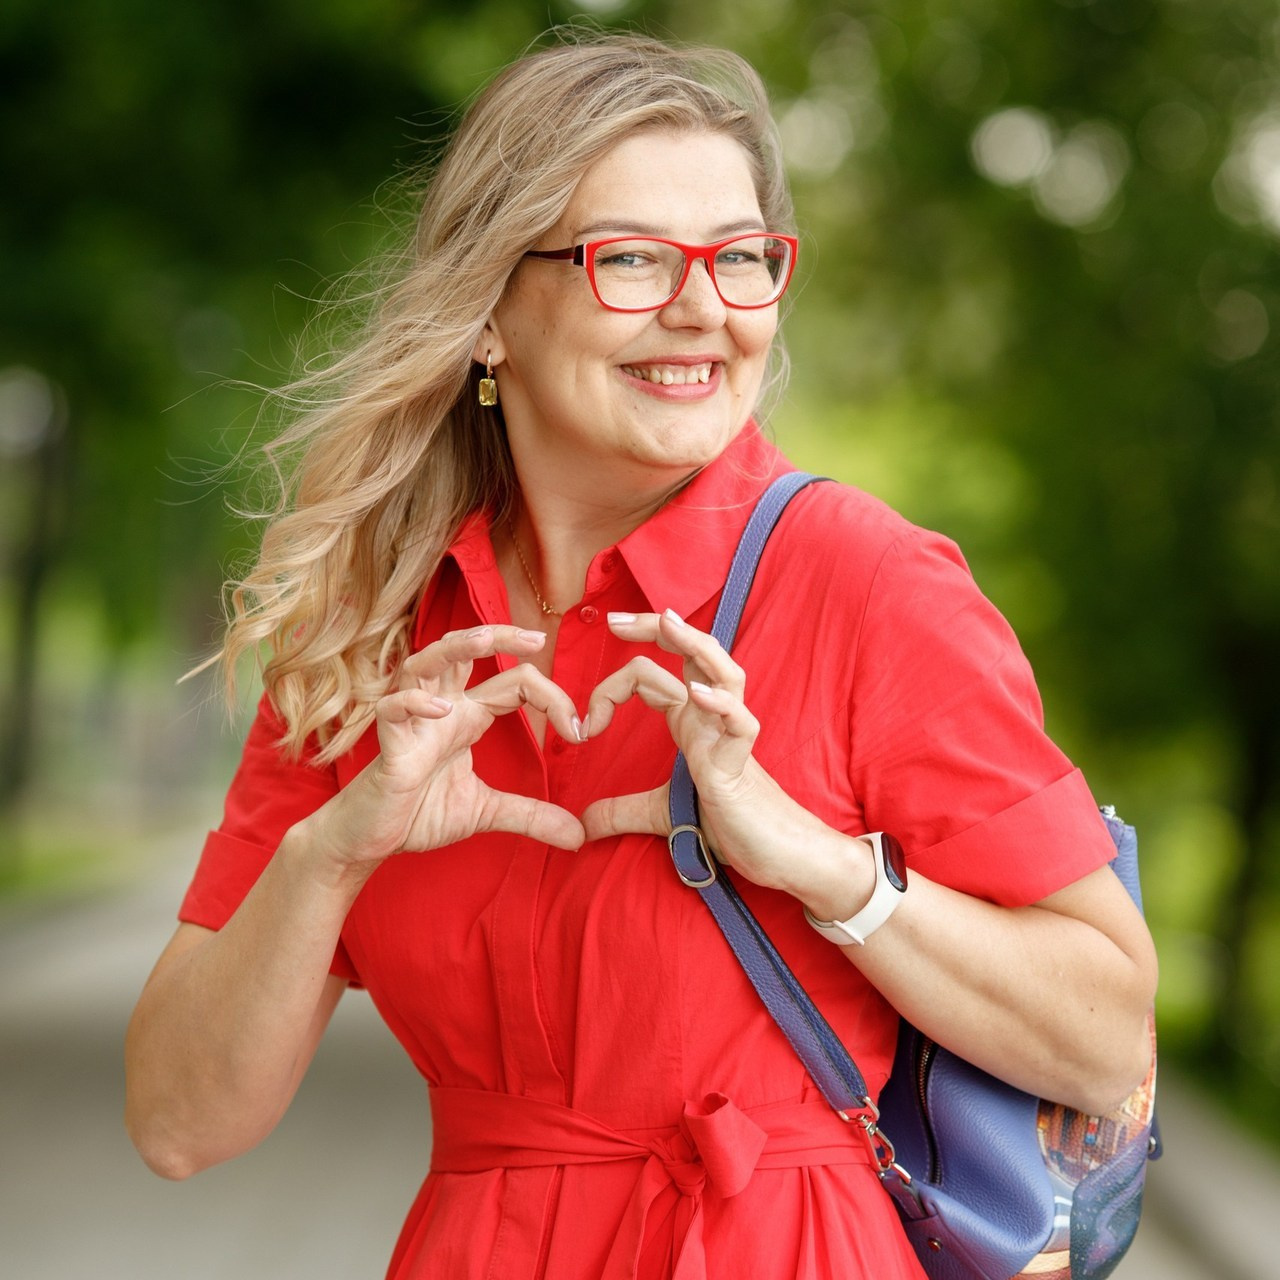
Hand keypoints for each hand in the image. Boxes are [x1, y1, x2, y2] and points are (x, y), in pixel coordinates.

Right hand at [309, 626, 585, 872]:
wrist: (369, 840)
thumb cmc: (419, 813)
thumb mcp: (486, 812)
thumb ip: (531, 816)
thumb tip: (579, 836)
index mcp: (467, 717)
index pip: (513, 684)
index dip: (551, 697)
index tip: (580, 730)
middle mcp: (441, 709)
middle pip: (465, 651)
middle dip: (500, 635)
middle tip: (537, 638)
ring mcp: (413, 723)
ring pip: (425, 664)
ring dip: (453, 648)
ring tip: (484, 641)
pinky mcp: (388, 747)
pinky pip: (392, 710)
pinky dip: (413, 703)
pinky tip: (442, 710)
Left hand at [579, 609, 829, 894]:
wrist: (777, 854)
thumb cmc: (731, 825)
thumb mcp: (661, 816)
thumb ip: (622, 813)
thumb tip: (584, 824)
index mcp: (691, 721)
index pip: (653, 674)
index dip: (612, 686)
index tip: (582, 722)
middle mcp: (711, 717)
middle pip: (693, 652)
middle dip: (656, 627)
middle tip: (614, 619)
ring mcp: (731, 735)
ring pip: (724, 672)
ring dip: (696, 644)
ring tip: (668, 622)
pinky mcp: (743, 764)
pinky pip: (740, 724)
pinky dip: (720, 704)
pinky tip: (697, 694)